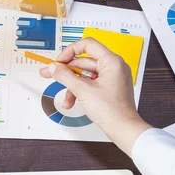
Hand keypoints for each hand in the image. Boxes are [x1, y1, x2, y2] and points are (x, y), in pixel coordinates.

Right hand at [39, 38, 151, 155]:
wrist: (123, 129)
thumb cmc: (113, 111)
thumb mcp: (82, 90)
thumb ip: (65, 75)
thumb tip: (54, 67)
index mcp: (111, 61)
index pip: (87, 45)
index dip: (70, 51)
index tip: (59, 61)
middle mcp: (113, 67)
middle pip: (84, 62)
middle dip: (66, 71)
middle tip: (50, 73)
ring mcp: (112, 78)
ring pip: (85, 75)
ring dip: (72, 86)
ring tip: (66, 99)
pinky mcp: (109, 88)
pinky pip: (91, 84)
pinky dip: (80, 91)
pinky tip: (73, 101)